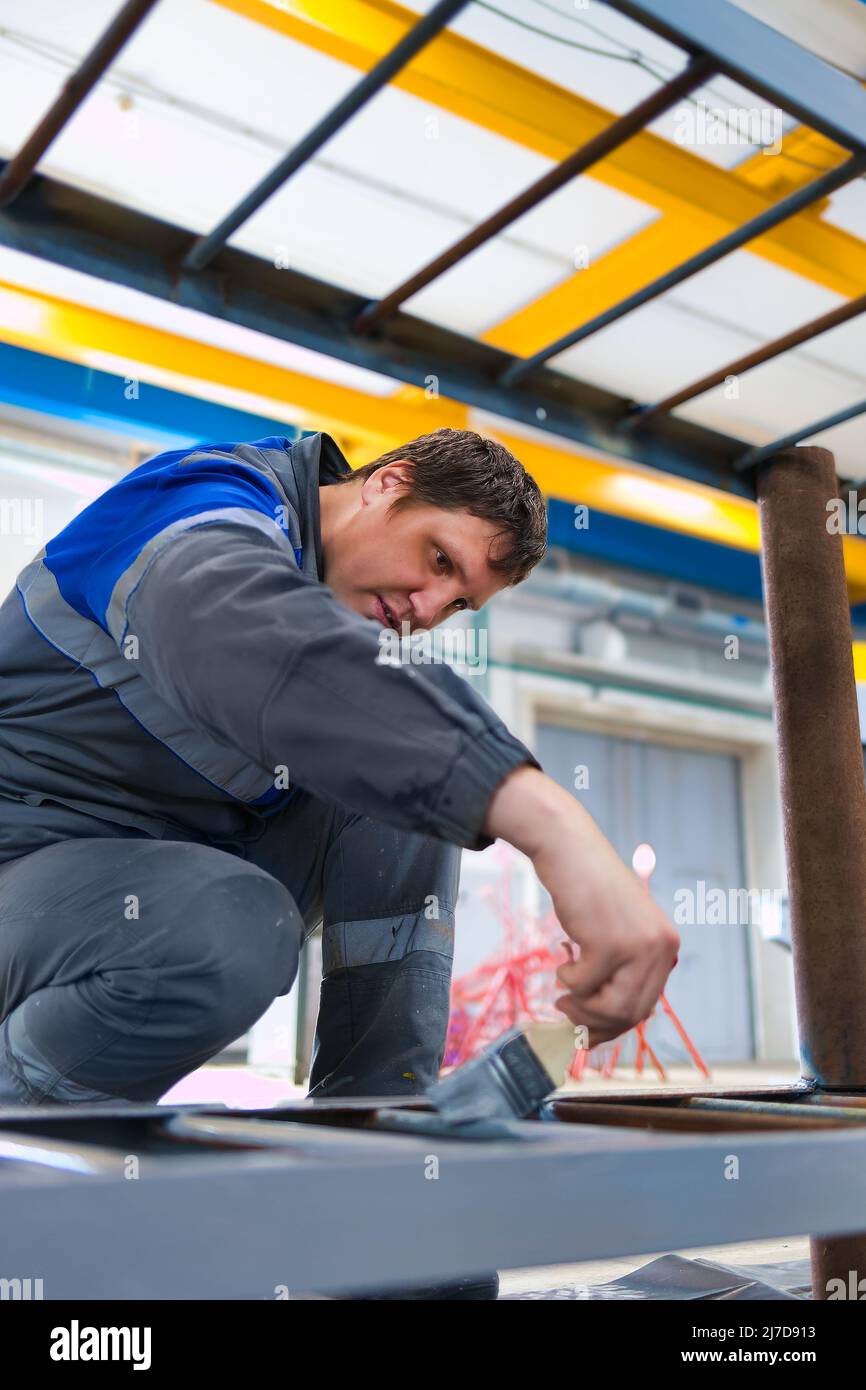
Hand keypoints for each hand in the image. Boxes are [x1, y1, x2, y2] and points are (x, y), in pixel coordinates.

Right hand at [483, 767, 679, 1046]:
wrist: (571, 851)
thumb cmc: (588, 890)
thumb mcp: (619, 931)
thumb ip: (622, 969)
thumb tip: (605, 1022)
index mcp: (666, 946)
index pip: (646, 1004)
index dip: (614, 1024)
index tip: (589, 1032)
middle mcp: (661, 948)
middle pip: (631, 1013)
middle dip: (595, 1023)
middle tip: (567, 1012)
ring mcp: (637, 946)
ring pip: (612, 1008)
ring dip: (581, 1007)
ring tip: (562, 991)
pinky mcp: (609, 944)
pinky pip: (584, 986)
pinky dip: (567, 980)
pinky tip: (562, 960)